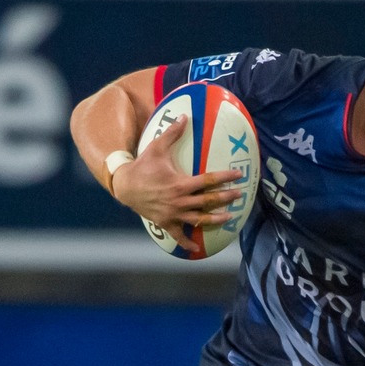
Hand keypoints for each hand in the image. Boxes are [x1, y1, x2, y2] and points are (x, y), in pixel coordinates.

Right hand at [109, 114, 242, 254]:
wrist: (124, 187)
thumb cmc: (143, 166)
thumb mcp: (156, 147)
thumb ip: (173, 133)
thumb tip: (185, 116)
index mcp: (180, 184)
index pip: (208, 180)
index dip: (225, 178)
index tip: (237, 175)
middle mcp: (179, 201)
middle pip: (208, 201)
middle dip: (225, 198)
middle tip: (239, 195)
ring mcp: (173, 214)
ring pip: (198, 219)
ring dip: (214, 219)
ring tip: (228, 218)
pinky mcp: (165, 223)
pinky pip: (178, 235)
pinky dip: (187, 242)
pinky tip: (197, 249)